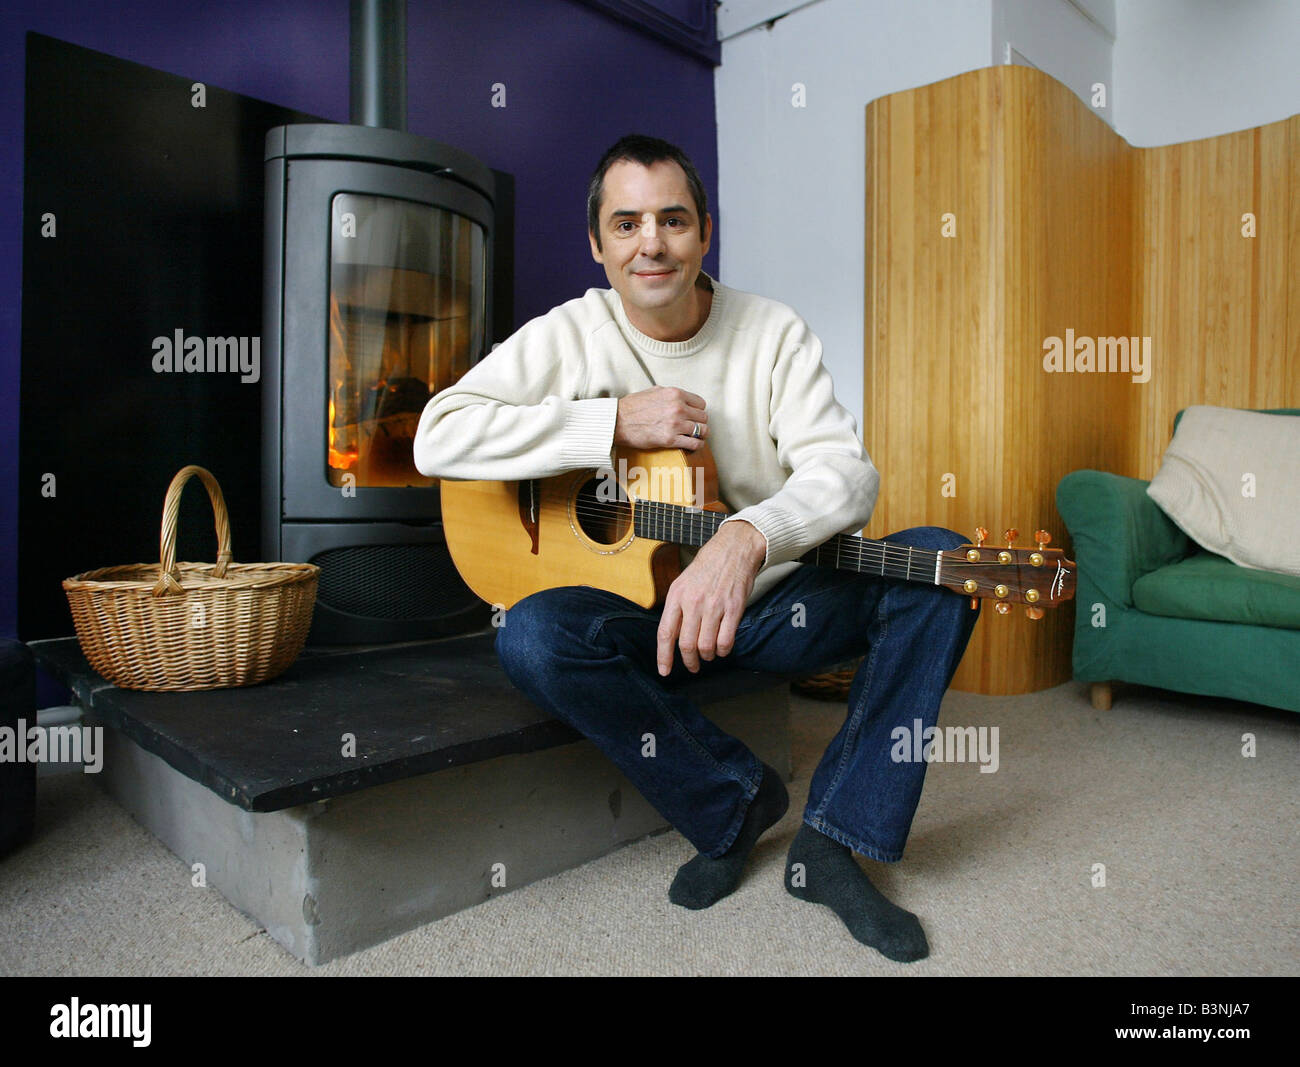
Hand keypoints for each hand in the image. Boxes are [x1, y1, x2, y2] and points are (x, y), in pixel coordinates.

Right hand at [614, 386, 707, 450]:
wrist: (618, 421)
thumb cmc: (632, 407)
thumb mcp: (654, 391)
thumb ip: (671, 394)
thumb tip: (682, 399)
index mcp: (675, 394)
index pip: (701, 403)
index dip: (698, 410)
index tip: (694, 416)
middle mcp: (678, 408)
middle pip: (703, 417)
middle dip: (700, 423)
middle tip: (695, 427)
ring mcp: (675, 424)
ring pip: (702, 431)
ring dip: (701, 435)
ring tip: (696, 437)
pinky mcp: (670, 440)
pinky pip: (694, 444)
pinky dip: (697, 445)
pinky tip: (694, 445)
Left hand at [657, 520, 766, 675]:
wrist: (733, 549)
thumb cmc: (707, 566)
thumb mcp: (683, 582)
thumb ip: (677, 608)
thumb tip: (673, 636)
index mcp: (676, 595)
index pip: (665, 633)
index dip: (664, 656)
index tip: (665, 671)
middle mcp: (693, 602)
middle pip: (686, 645)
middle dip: (690, 661)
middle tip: (693, 666)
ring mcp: (714, 605)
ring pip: (706, 646)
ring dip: (708, 656)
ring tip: (710, 654)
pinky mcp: (734, 608)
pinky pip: (726, 640)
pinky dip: (724, 650)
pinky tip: (723, 647)